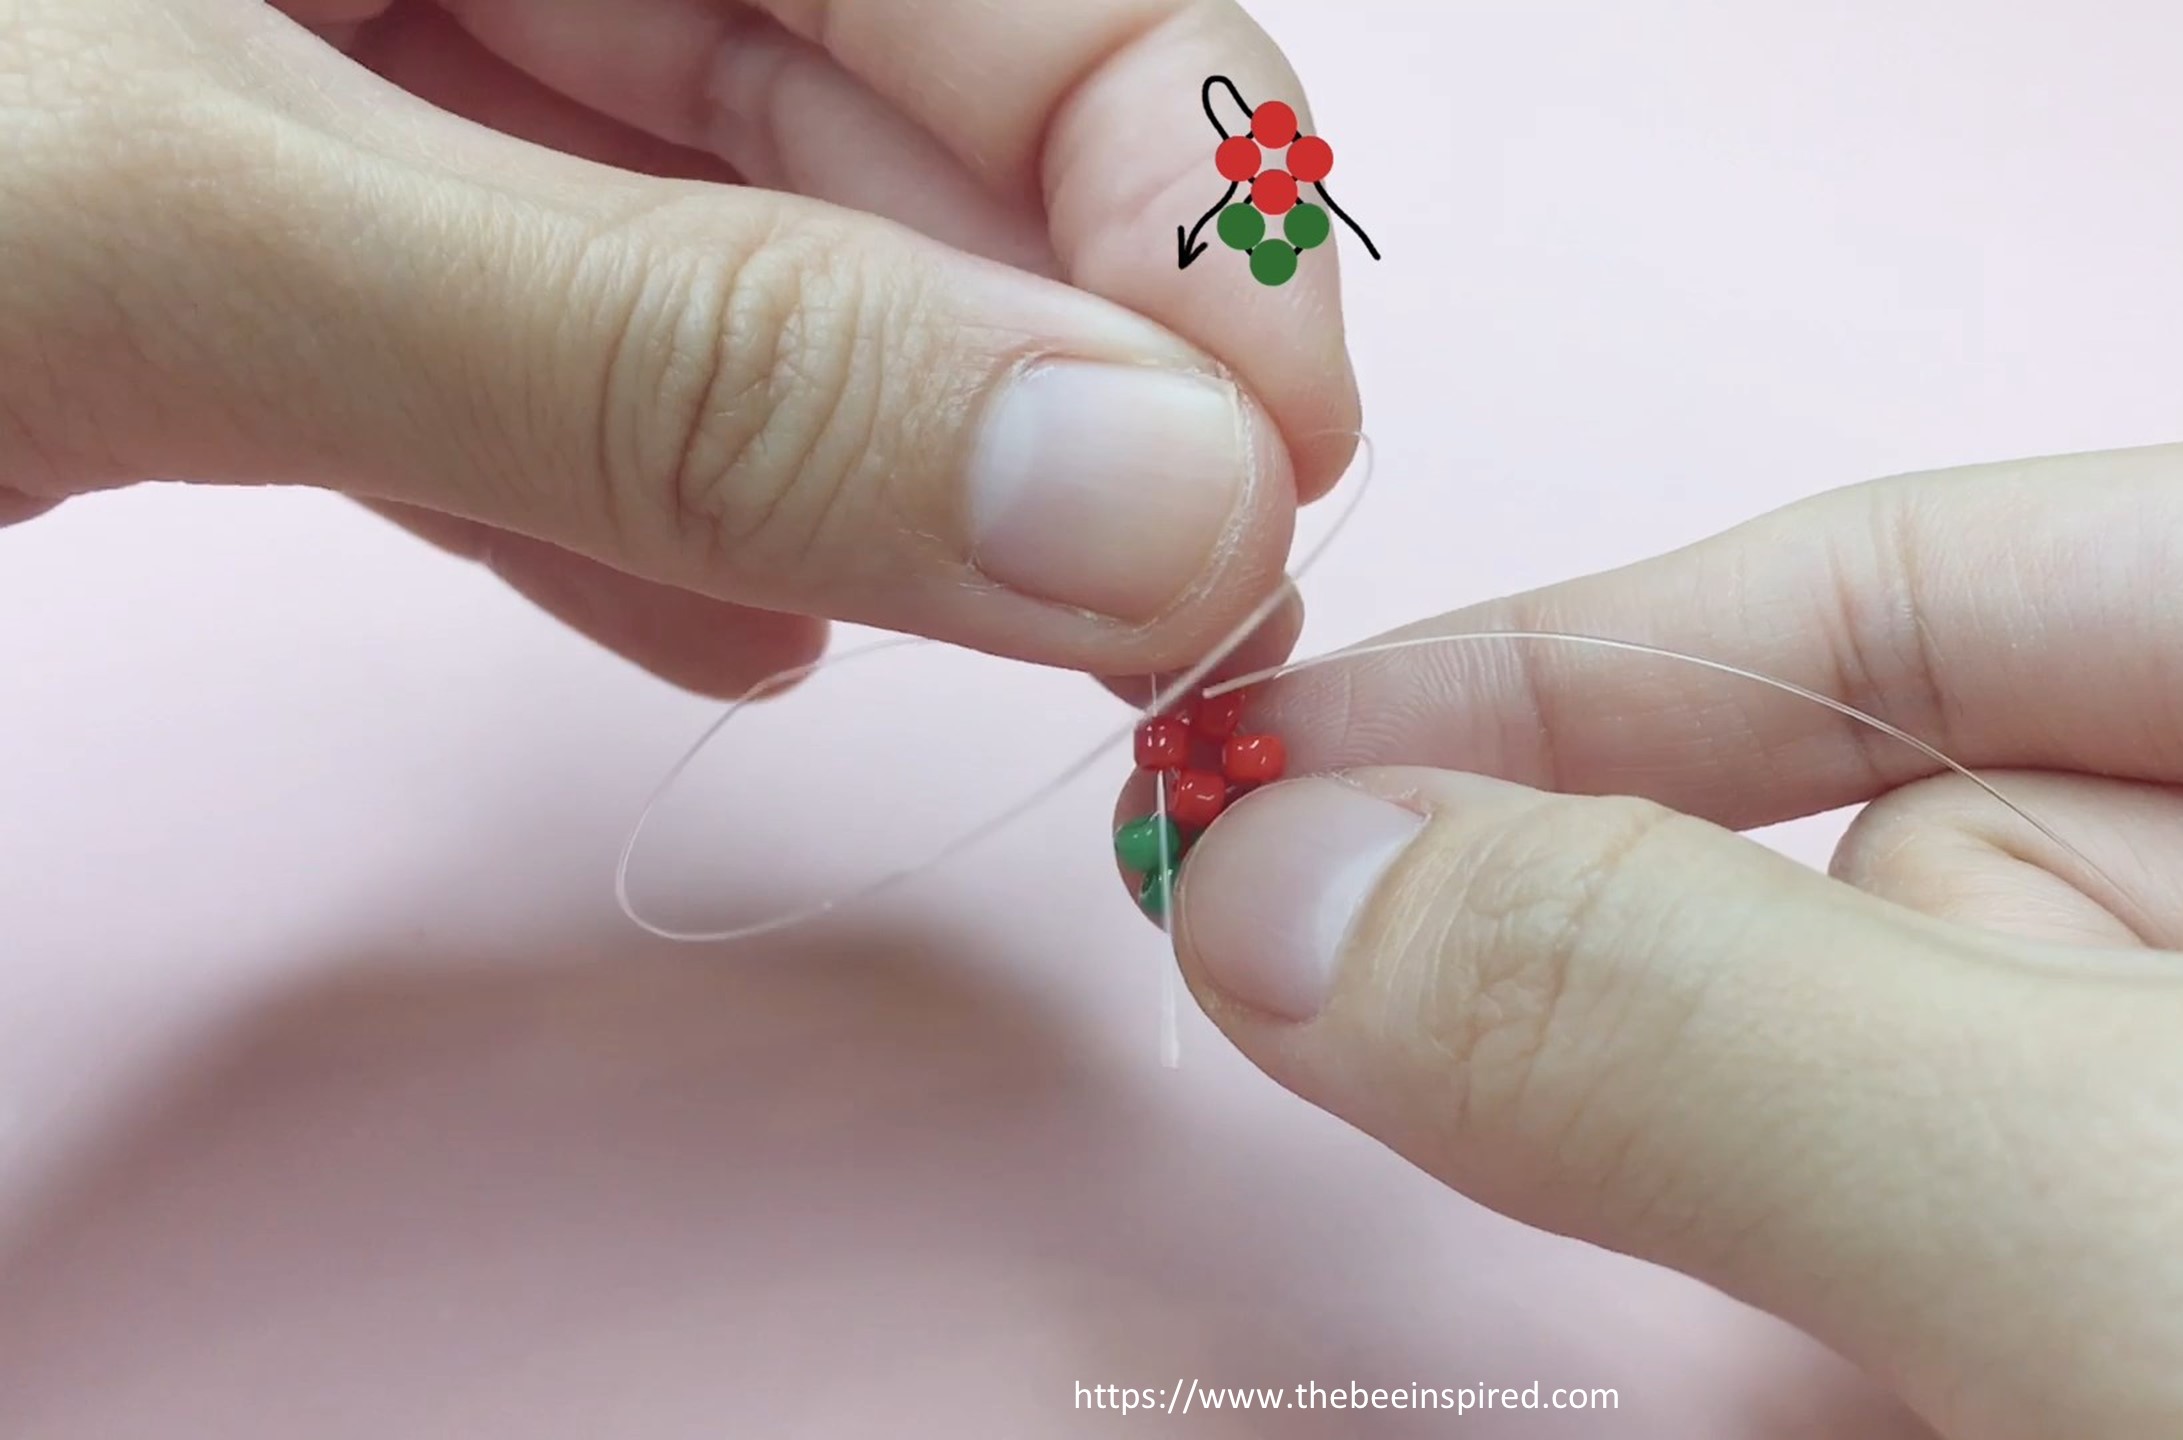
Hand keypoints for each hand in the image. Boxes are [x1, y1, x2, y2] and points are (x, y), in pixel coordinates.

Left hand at [0, 0, 1353, 692]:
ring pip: (707, 262)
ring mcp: (319, 85)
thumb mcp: (183, 235)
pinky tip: (726, 633)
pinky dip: (641, 511)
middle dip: (1046, 350)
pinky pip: (515, 373)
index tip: (1274, 450)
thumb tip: (1142, 502)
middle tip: (1178, 592)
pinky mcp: (228, 271)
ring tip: (1010, 645)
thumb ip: (669, 362)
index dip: (1179, 176)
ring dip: (879, 465)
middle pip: (871, 105)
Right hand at [1166, 395, 2182, 1436]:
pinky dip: (2003, 1351)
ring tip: (2164, 1391)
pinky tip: (2066, 1403)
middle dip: (1834, 1102)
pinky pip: (2066, 1253)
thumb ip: (1702, 1033)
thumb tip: (1299, 890)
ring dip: (1950, 1285)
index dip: (1556, 680)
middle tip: (2004, 1309)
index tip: (1271, 776)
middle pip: (1955, 894)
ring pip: (1997, 1119)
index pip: (1923, 578)